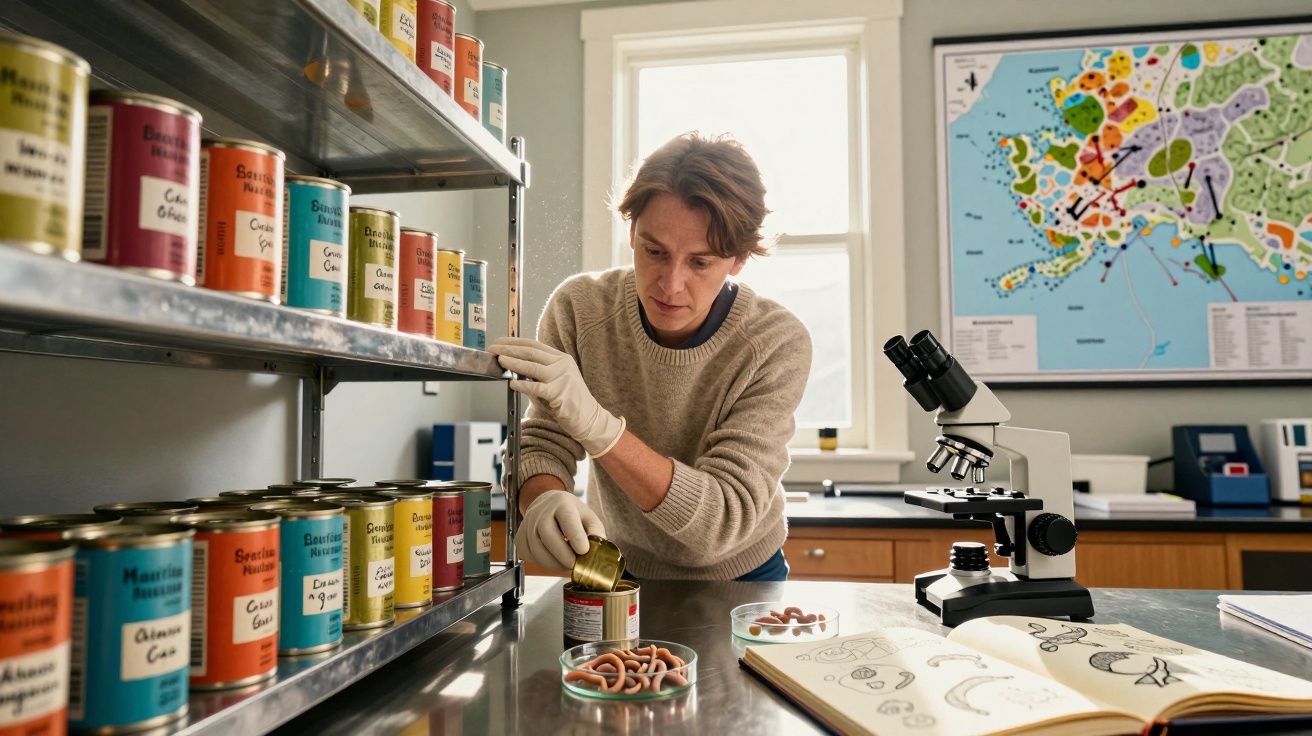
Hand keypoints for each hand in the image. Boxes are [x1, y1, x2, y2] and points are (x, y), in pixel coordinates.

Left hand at [491, 336, 625, 456]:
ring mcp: (562, 377)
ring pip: (532, 367)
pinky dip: (522, 385)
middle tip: (493, 350)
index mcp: (561, 358)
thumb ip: (536, 374)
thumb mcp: (553, 382)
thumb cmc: (569, 402)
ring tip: (499, 361)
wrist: (589, 419)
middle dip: (509, 350)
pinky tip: (512, 383)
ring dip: (513, 363)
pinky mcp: (560, 393)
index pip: (534, 345)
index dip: (514, 342)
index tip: (499, 342)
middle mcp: (562, 364)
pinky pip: (536, 387)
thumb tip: (512, 367)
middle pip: (530, 352)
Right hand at [515, 490, 605, 569]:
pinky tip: (554, 561)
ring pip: (537, 548)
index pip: (567, 518)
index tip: (584, 551)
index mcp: (562, 503)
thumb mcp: (588, 517)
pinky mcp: (520, 538)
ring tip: (566, 564)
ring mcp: (528, 524)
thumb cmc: (571, 514)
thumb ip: (595, 532)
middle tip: (575, 565)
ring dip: (553, 562)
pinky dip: (543, 563)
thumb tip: (597, 551)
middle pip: (548, 534)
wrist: (547, 506)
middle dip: (563, 554)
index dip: (575, 536)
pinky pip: (530, 556)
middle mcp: (541, 511)